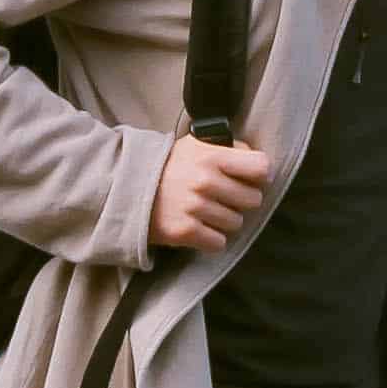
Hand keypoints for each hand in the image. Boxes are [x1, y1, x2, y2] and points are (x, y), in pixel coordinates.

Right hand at [149, 130, 270, 257]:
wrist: (125, 189)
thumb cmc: (167, 166)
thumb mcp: (196, 145)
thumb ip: (229, 148)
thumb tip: (260, 163)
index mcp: (212, 156)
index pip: (261, 167)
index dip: (260, 175)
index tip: (251, 178)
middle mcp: (205, 181)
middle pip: (253, 200)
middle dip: (241, 200)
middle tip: (224, 197)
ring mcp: (195, 208)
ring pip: (236, 223)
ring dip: (224, 220)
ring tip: (206, 211)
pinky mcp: (184, 232)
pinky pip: (219, 243)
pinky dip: (211, 238)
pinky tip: (198, 226)